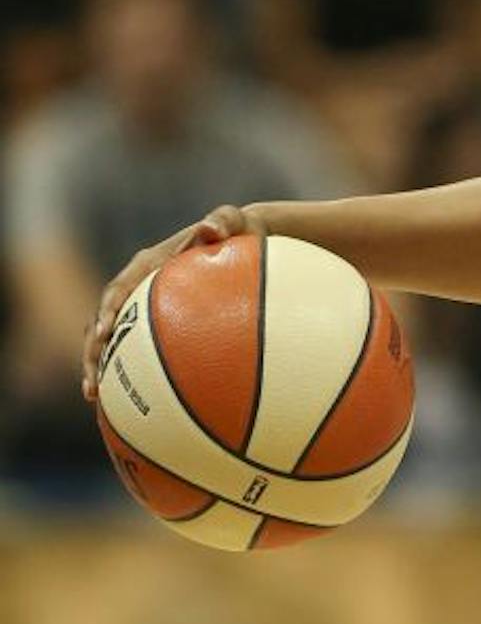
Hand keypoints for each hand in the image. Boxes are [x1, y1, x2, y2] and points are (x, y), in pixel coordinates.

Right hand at [82, 206, 257, 401]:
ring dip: (100, 366)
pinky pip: (137, 348)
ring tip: (93, 398)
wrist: (248, 239)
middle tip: (90, 384)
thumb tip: (211, 228)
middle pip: (102, 320)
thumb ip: (223, 221)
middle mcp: (139, 286)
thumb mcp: (234, 221)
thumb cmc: (241, 231)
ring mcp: (145, 305)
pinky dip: (130, 371)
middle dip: (92, 352)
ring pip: (113, 338)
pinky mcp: (158, 322)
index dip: (106, 310)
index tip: (101, 334)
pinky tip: (132, 403)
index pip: (118, 289)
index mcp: (148, 264)